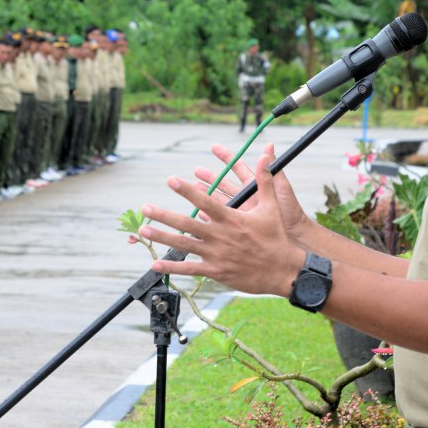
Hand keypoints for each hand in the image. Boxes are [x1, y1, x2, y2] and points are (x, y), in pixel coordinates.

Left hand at [139, 150, 304, 296]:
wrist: (284, 270)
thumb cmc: (276, 238)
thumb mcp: (271, 207)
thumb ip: (264, 180)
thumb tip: (264, 156)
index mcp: (231, 219)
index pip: (205, 201)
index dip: (187, 190)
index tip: (171, 180)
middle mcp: (220, 236)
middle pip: (187, 223)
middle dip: (164, 215)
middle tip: (145, 208)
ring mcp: (216, 255)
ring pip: (184, 245)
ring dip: (161, 237)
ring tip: (143, 230)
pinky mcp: (216, 271)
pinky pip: (190, 269)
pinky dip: (172, 267)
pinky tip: (155, 263)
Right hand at [192, 144, 311, 240]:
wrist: (293, 236)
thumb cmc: (290, 211)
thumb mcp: (280, 188)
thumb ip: (272, 168)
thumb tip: (269, 146)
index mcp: (255, 186)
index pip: (238, 168)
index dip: (226, 157)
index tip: (214, 148)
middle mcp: (247, 197)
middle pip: (225, 184)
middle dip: (211, 177)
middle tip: (196, 171)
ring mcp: (242, 212)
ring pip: (220, 201)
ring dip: (207, 195)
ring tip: (193, 189)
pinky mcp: (239, 225)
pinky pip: (221, 218)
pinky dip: (210, 215)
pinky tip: (199, 213)